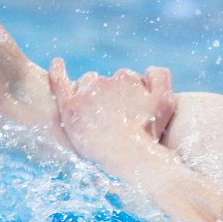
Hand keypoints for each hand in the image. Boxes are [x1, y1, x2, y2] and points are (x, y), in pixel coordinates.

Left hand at [47, 59, 175, 175]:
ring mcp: (86, 95)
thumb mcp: (165, 102)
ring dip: (88, 94)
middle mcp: (104, 82)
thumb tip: (148, 68)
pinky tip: (57, 63)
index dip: (126, 96)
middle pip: (101, 81)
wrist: (130, 158)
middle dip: (106, 95)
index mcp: (125, 78)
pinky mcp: (70, 109)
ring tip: (96, 118)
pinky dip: (57, 72)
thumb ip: (160, 77)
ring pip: (83, 85)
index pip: (121, 80)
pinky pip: (59, 83)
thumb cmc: (148, 133)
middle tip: (112, 120)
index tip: (128, 115)